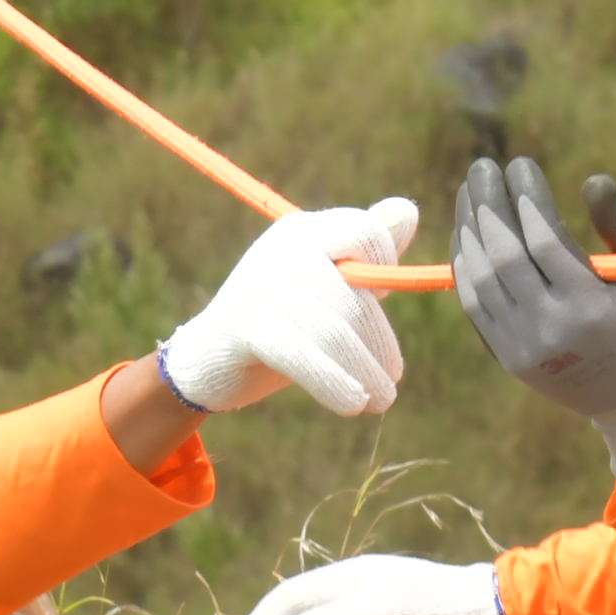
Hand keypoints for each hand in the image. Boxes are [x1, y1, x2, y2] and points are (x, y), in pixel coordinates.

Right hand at [159, 202, 412, 419]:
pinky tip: (353, 403)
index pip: (365, 231)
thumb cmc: (280, 322)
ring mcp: (262, 285)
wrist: (207, 359)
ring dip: (365, 371)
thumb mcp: (327, 283)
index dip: (385, 265)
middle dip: (379, 343)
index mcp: (304, 231)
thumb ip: (367, 252)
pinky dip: (334, 383)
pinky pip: (303, 355)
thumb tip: (408, 210)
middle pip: (354, 293)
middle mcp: (283, 249)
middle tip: (391, 382)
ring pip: (335, 329)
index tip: (379, 304)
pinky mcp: (245, 325)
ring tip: (381, 400)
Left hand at [449, 157, 615, 480]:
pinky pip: (474, 303)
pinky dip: (465, 264)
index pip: (545, 241)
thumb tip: (592, 180)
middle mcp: (551, 331)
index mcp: (592, 309)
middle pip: (503, 256)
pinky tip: (466, 232)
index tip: (519, 165)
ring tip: (469, 191)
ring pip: (479, 279)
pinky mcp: (507, 358)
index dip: (526, 198)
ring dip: (469, 229)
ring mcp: (523, 348)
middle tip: (482, 167)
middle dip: (488, 204)